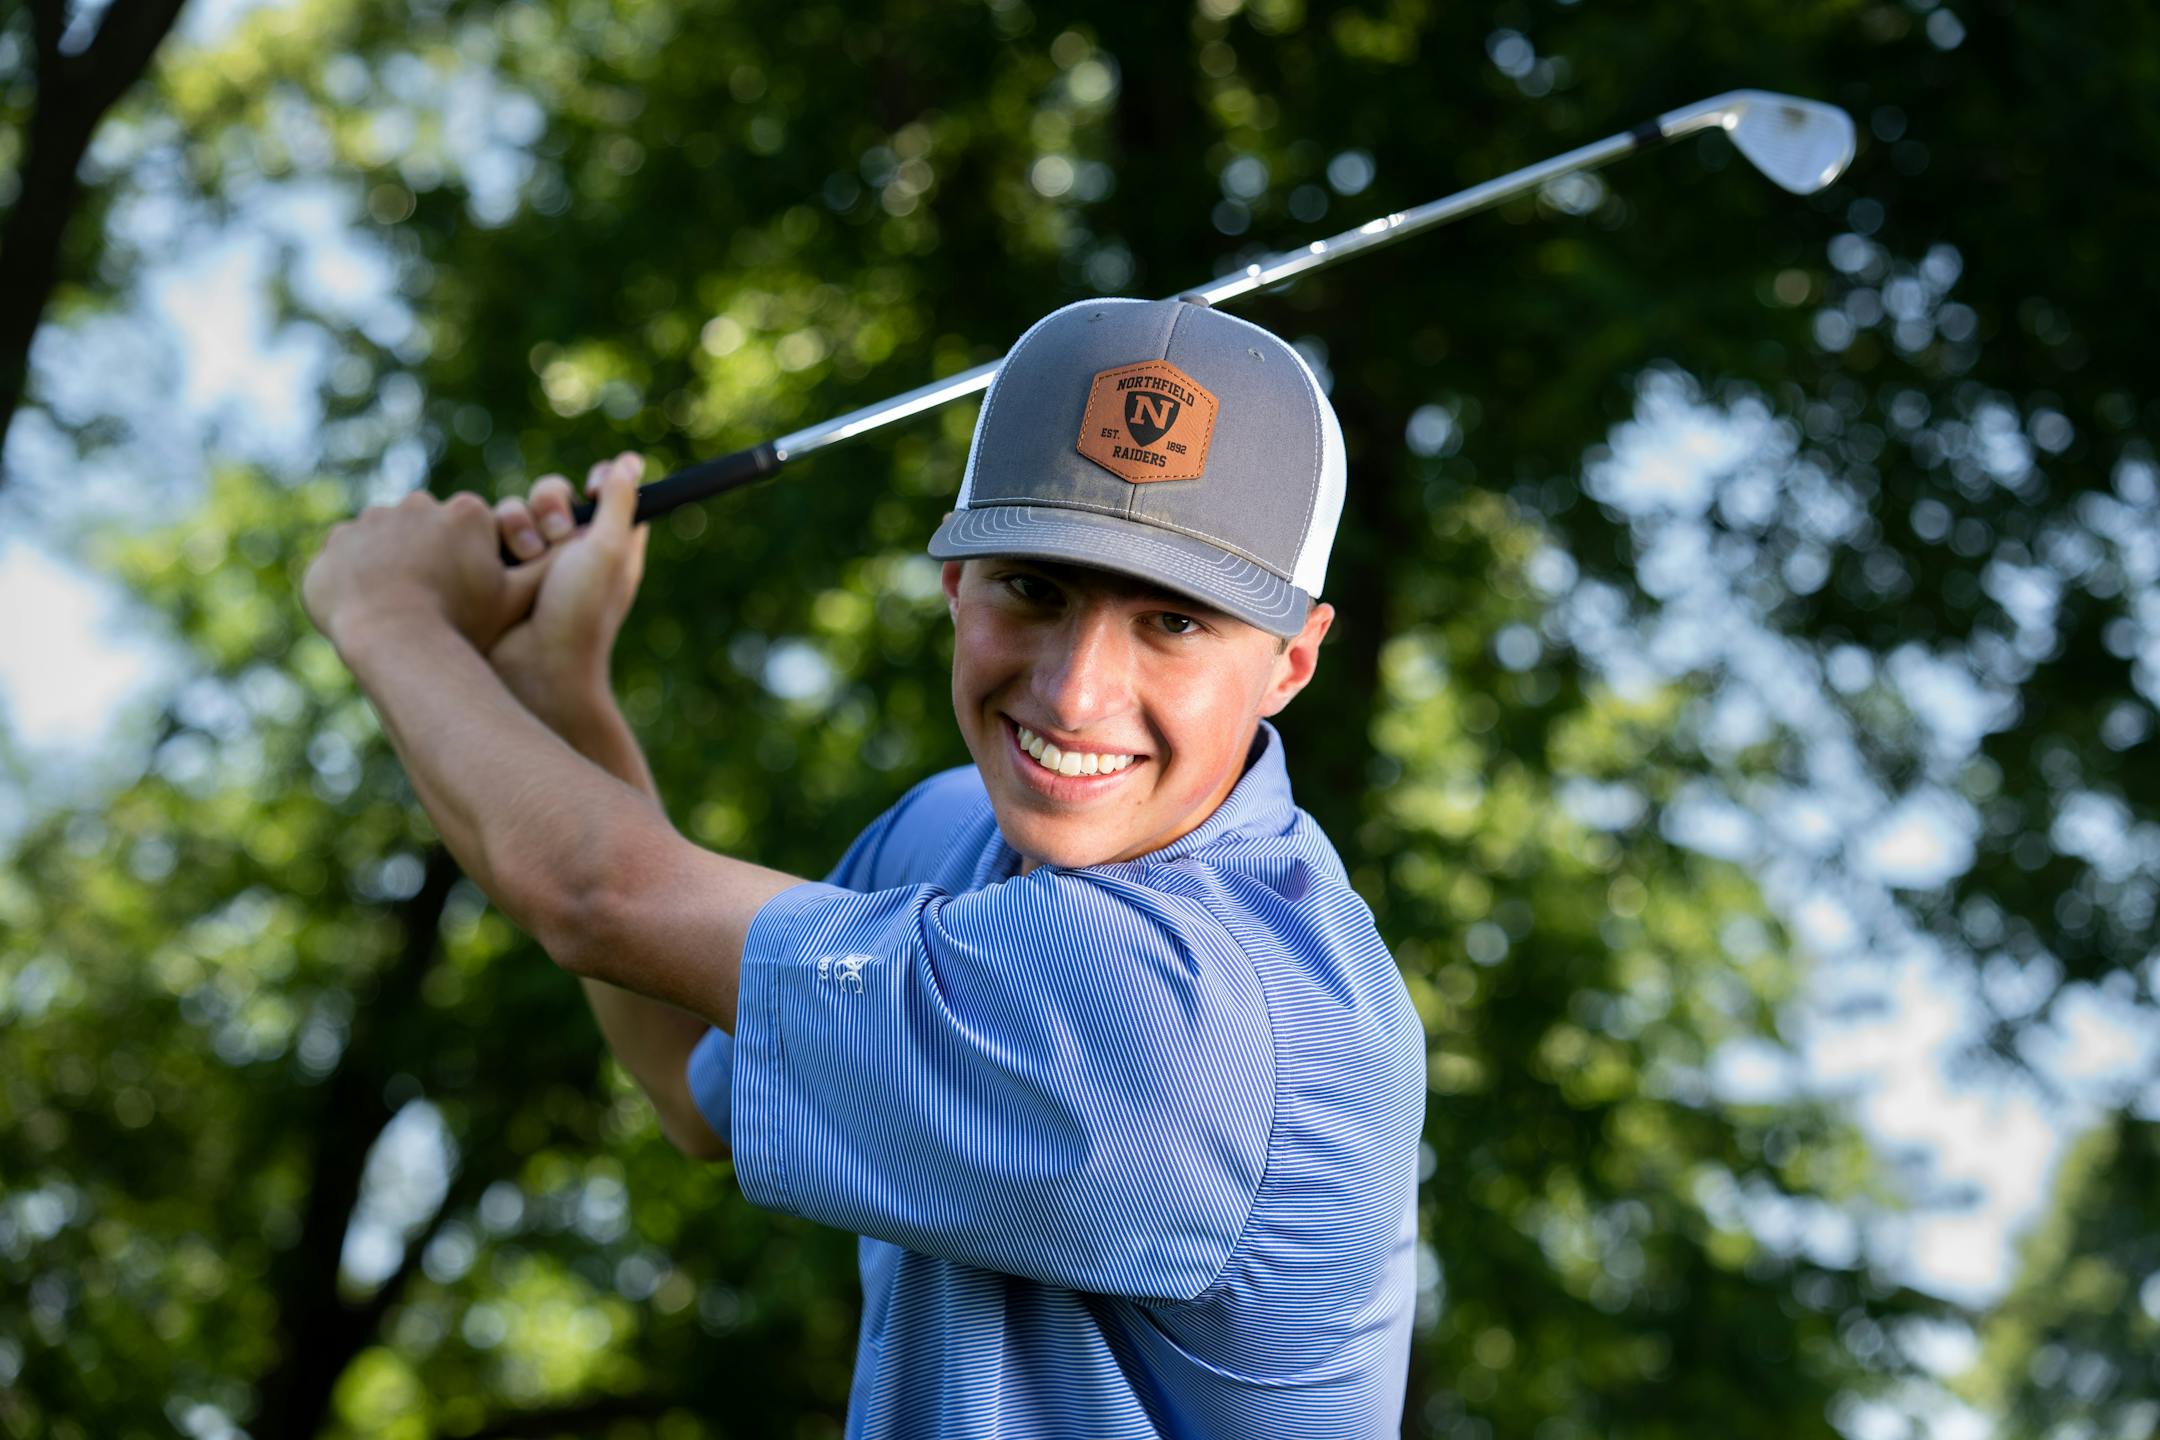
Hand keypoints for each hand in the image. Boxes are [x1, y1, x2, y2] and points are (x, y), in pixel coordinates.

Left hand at [304, 488, 550, 657]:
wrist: (391, 637)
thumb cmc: (461, 621)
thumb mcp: (518, 599)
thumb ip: (546, 569)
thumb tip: (578, 541)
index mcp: (467, 513)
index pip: (474, 531)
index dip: (473, 564)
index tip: (468, 595)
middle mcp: (419, 504)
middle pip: (431, 532)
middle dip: (433, 561)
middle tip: (436, 605)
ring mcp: (373, 521)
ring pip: (389, 543)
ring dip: (394, 567)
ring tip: (402, 610)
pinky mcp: (336, 543)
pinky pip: (349, 558)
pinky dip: (358, 579)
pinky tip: (370, 609)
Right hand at [488, 452, 650, 729]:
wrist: (531, 668)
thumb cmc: (580, 614)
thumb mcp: (608, 552)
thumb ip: (619, 503)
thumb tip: (632, 461)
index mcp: (606, 544)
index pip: (601, 494)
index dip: (596, 482)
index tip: (589, 485)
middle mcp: (567, 551)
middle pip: (551, 495)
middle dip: (550, 506)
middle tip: (556, 535)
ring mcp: (527, 562)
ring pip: (513, 509)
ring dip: (517, 524)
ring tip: (523, 557)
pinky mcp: (494, 571)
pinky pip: (483, 531)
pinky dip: (489, 537)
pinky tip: (494, 560)